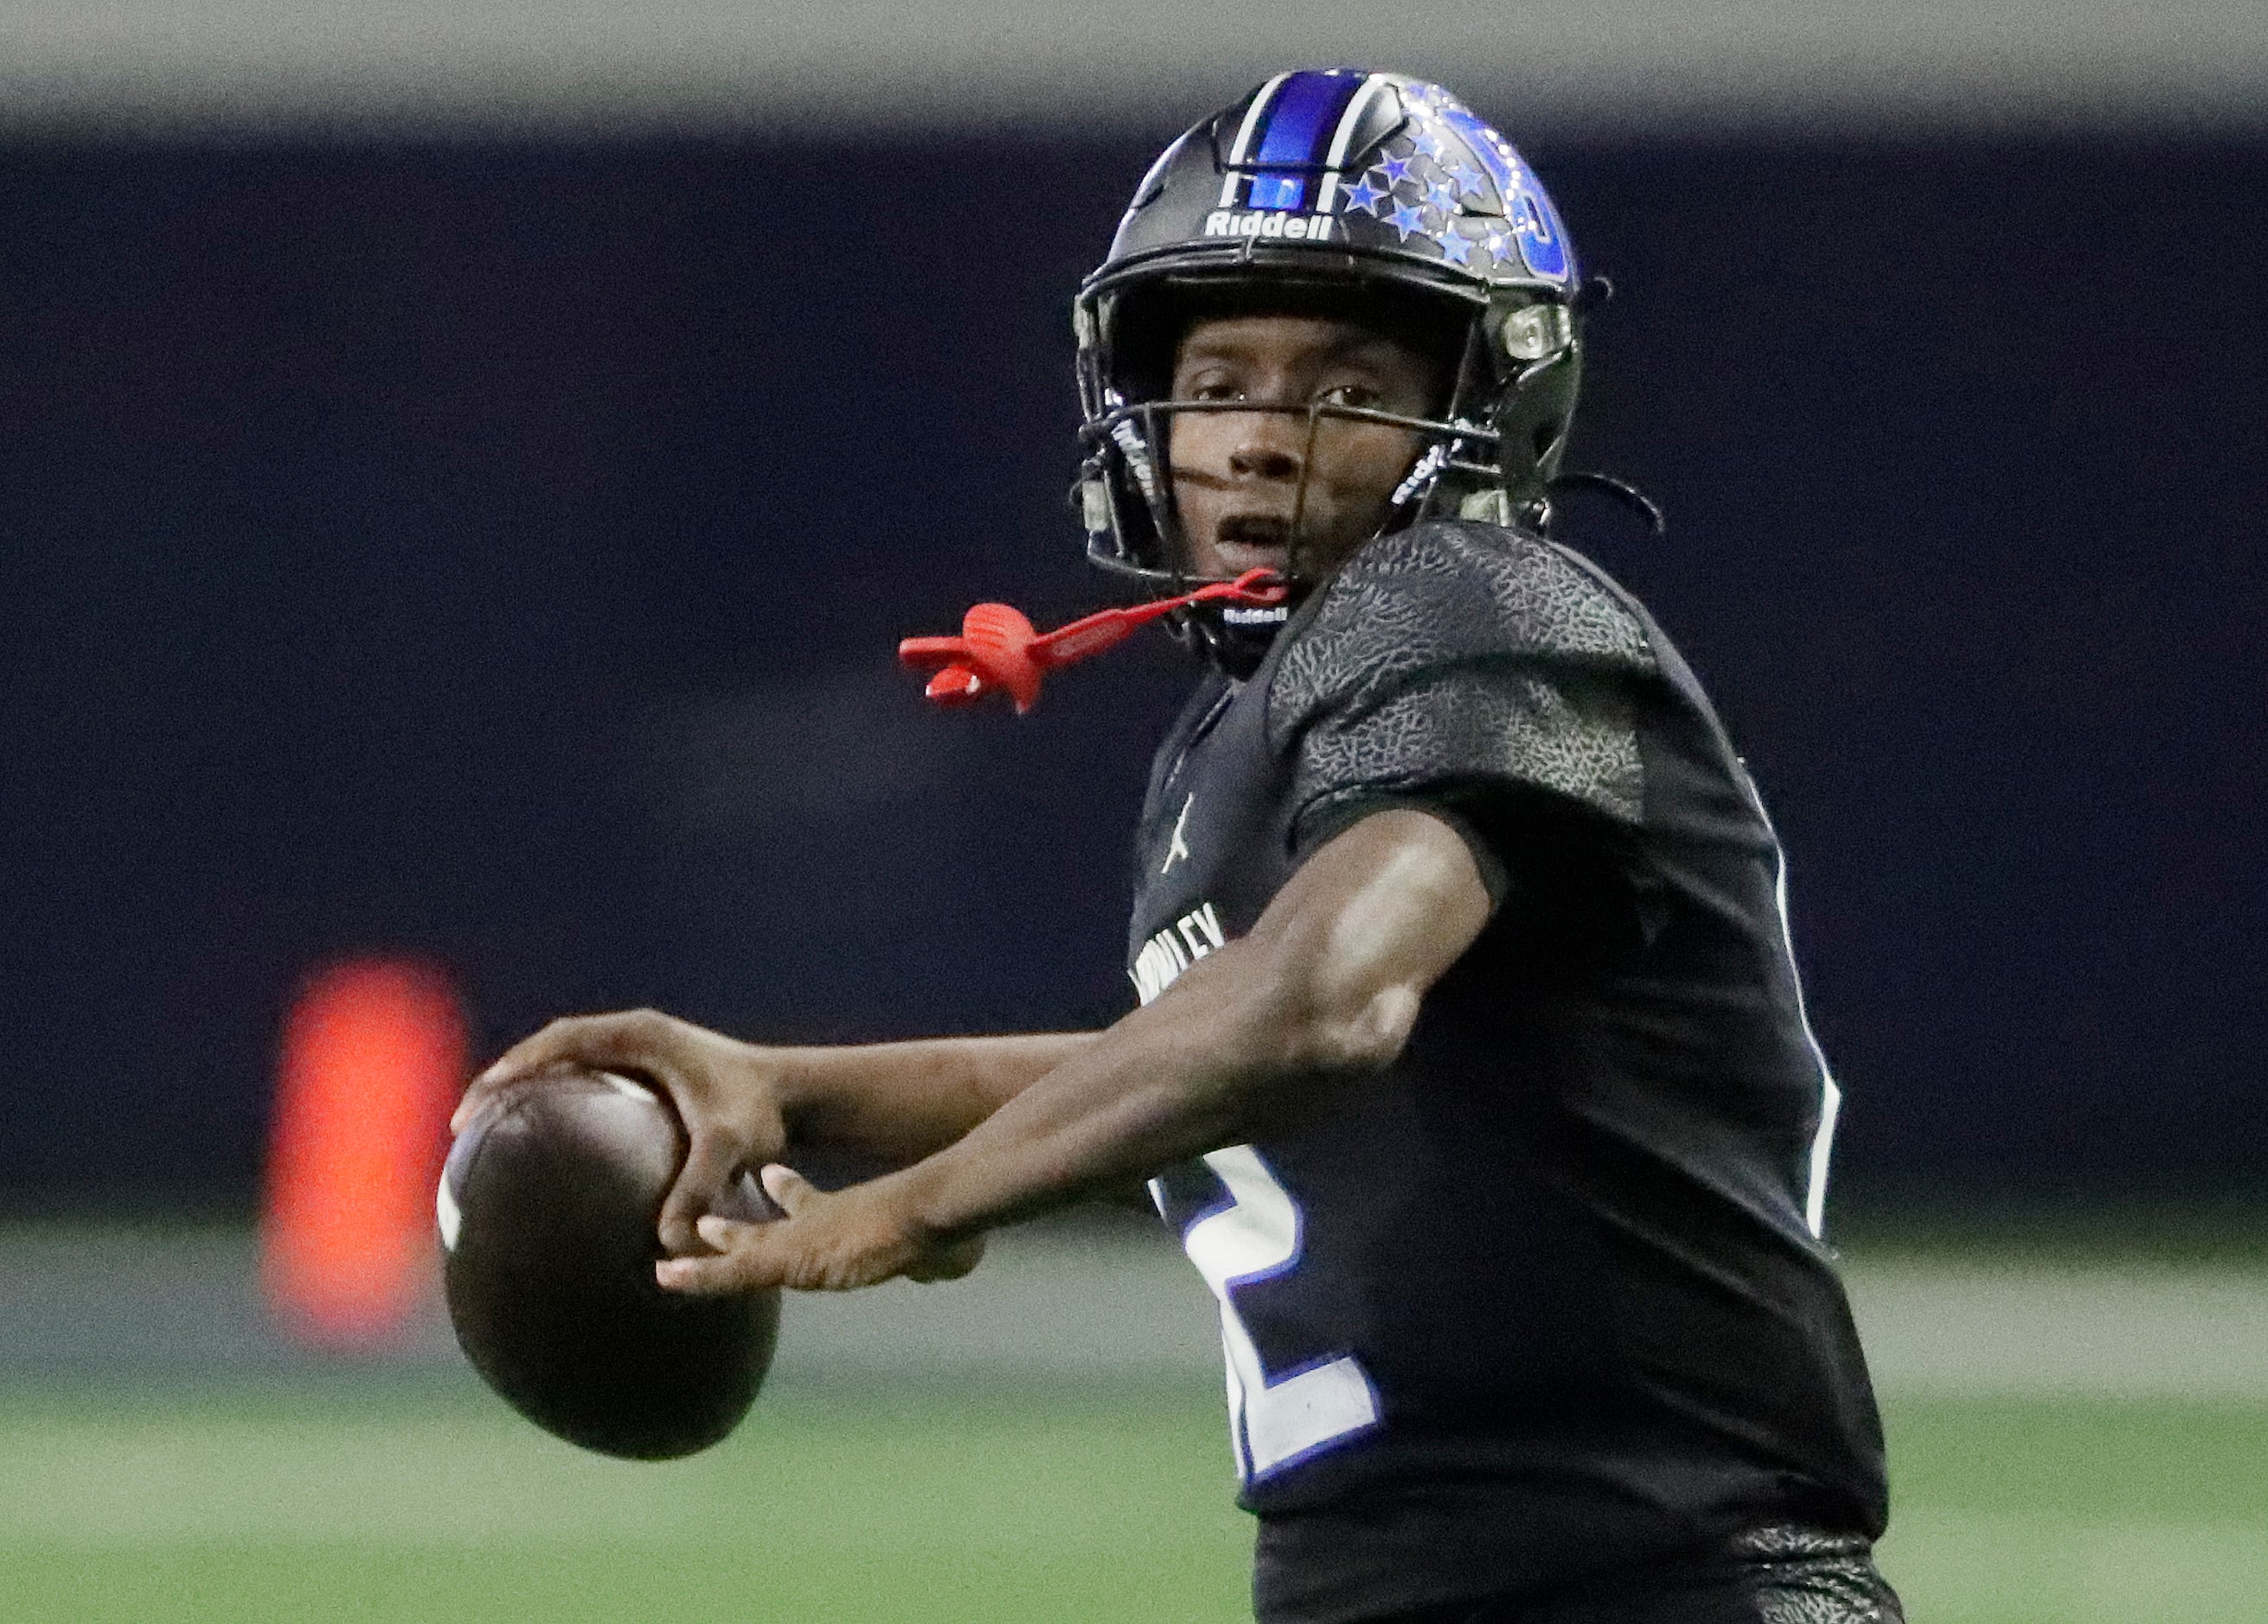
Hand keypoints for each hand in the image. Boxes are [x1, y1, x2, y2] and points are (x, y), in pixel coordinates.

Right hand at [456, 1008, 788, 1255]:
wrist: (794, 1096)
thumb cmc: (762, 1113)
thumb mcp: (730, 1148)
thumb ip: (699, 1188)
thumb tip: (668, 1244)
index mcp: (643, 1034)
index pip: (562, 1040)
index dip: (517, 1064)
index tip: (482, 1098)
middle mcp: (635, 1035)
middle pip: (551, 1048)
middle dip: (504, 1078)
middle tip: (463, 1123)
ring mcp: (638, 1051)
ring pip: (565, 1062)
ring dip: (525, 1088)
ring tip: (483, 1134)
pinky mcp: (644, 1073)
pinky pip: (587, 1081)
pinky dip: (557, 1104)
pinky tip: (541, 1149)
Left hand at [655, 1165, 985, 1294]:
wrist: (935, 1208)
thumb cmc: (949, 1225)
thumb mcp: (947, 1246)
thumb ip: (943, 1255)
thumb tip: (958, 1260)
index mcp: (855, 1218)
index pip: (814, 1207)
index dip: (792, 1196)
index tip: (773, 1176)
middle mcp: (821, 1224)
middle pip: (771, 1226)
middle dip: (741, 1229)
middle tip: (709, 1224)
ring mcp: (805, 1242)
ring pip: (747, 1253)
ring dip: (711, 1257)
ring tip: (668, 1267)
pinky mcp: (792, 1259)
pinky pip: (736, 1274)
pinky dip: (701, 1277)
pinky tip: (667, 1277)